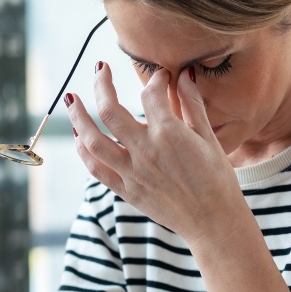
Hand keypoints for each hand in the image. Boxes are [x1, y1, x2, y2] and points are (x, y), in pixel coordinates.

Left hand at [67, 64, 246, 246]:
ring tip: (72, 99)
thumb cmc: (218, 180)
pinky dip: (84, 152)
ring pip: (92, 140)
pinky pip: (96, 169)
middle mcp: (145, 151)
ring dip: (78, 117)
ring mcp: (132, 172)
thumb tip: (185, 74)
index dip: (155, 79)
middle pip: (109, 109)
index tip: (160, 77)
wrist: (213, 222)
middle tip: (100, 69)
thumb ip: (193, 104)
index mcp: (169, 134)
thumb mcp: (209, 138)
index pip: (150, 94)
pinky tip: (79, 138)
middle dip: (101, 83)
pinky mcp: (127, 191)